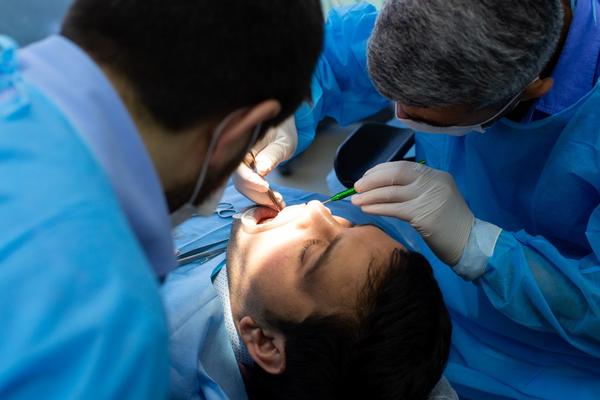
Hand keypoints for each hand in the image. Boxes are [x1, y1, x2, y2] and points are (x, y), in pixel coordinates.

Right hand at [233, 116, 297, 207]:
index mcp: (241, 145)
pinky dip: (260, 196)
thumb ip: (271, 156)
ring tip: (278, 202)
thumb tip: (261, 171)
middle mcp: (236, 157)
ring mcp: (239, 167)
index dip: (251, 180)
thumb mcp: (281, 143)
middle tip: (276, 201)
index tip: (266, 187)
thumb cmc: (281, 132)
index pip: (239, 167)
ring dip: (260, 198)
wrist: (280, 131)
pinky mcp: (244, 174)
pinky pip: (248, 187)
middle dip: (258, 194)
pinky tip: (273, 199)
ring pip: (244, 187)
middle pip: (240, 181)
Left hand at [352, 161, 474, 265]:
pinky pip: (393, 208)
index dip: (380, 170)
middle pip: (395, 174)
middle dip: (372, 180)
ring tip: (355, 200)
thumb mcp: (436, 198)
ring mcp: (429, 197)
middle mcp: (433, 182)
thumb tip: (383, 187)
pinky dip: (377, 208)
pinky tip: (366, 209)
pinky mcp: (423, 215)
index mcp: (436, 175)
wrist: (470, 243)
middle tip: (356, 187)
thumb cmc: (450, 224)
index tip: (366, 177)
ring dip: (369, 195)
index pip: (403, 166)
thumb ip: (417, 189)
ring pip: (391, 191)